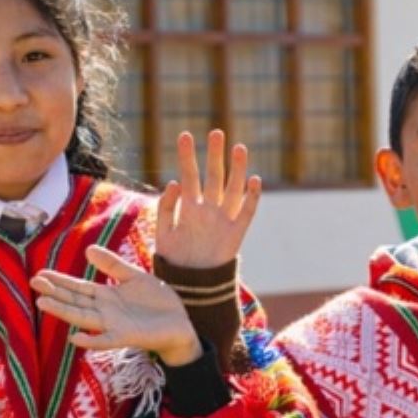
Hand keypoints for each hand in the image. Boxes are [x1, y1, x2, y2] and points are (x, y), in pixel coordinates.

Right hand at [32, 246, 203, 364]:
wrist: (181, 323)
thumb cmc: (158, 302)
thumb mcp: (135, 277)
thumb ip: (113, 265)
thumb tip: (87, 249)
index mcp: (106, 296)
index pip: (78, 287)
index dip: (59, 281)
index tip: (40, 274)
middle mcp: (105, 311)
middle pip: (75, 300)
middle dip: (55, 292)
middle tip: (34, 282)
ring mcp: (114, 324)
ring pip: (83, 317)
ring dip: (63, 311)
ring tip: (43, 303)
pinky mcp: (127, 336)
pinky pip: (105, 340)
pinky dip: (91, 340)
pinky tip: (75, 338)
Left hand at [154, 130, 262, 269]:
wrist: (191, 285)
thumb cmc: (174, 259)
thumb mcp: (162, 234)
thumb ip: (165, 209)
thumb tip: (174, 182)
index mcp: (189, 207)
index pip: (189, 175)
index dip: (187, 156)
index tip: (185, 135)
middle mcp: (208, 209)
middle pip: (214, 176)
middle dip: (215, 155)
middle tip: (216, 133)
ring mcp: (223, 219)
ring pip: (232, 189)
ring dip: (237, 169)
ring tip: (239, 147)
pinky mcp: (236, 233)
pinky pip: (247, 212)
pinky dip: (252, 197)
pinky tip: (254, 180)